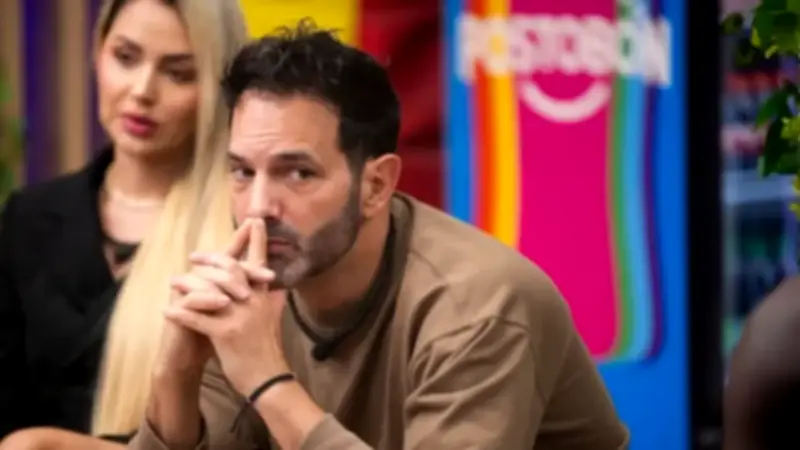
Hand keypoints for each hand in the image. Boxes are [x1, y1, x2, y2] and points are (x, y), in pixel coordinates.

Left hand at [164, 219, 289, 394]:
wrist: (268, 380)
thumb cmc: (267, 351)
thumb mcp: (272, 321)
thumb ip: (270, 301)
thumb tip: (273, 287)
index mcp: (263, 298)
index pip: (260, 263)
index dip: (256, 241)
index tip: (254, 220)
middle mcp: (253, 302)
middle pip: (231, 269)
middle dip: (211, 259)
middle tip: (194, 255)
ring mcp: (239, 317)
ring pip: (210, 290)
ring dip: (188, 284)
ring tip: (172, 281)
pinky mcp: (226, 334)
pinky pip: (197, 318)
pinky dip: (180, 313)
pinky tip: (166, 309)